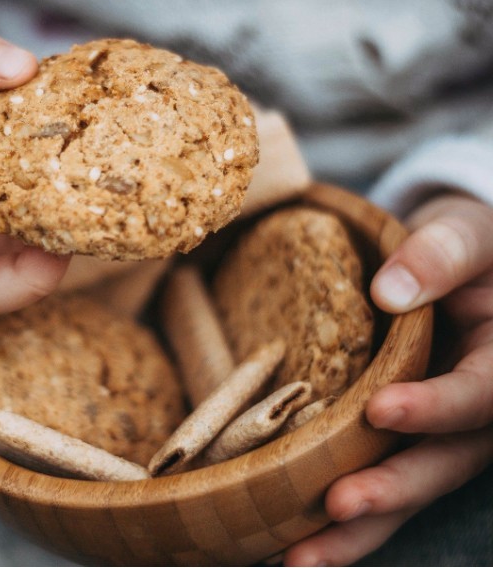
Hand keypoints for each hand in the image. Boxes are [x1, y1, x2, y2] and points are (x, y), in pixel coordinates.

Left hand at [284, 194, 492, 565]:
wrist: (447, 261)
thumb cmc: (464, 245)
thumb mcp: (465, 233)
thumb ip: (441, 255)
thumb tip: (391, 292)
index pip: (481, 395)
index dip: (437, 408)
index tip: (383, 411)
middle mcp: (472, 410)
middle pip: (442, 463)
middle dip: (393, 489)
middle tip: (341, 505)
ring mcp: (435, 432)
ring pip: (407, 491)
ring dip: (358, 529)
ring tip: (301, 558)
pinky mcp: (396, 440)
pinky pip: (374, 478)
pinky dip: (340, 519)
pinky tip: (293, 543)